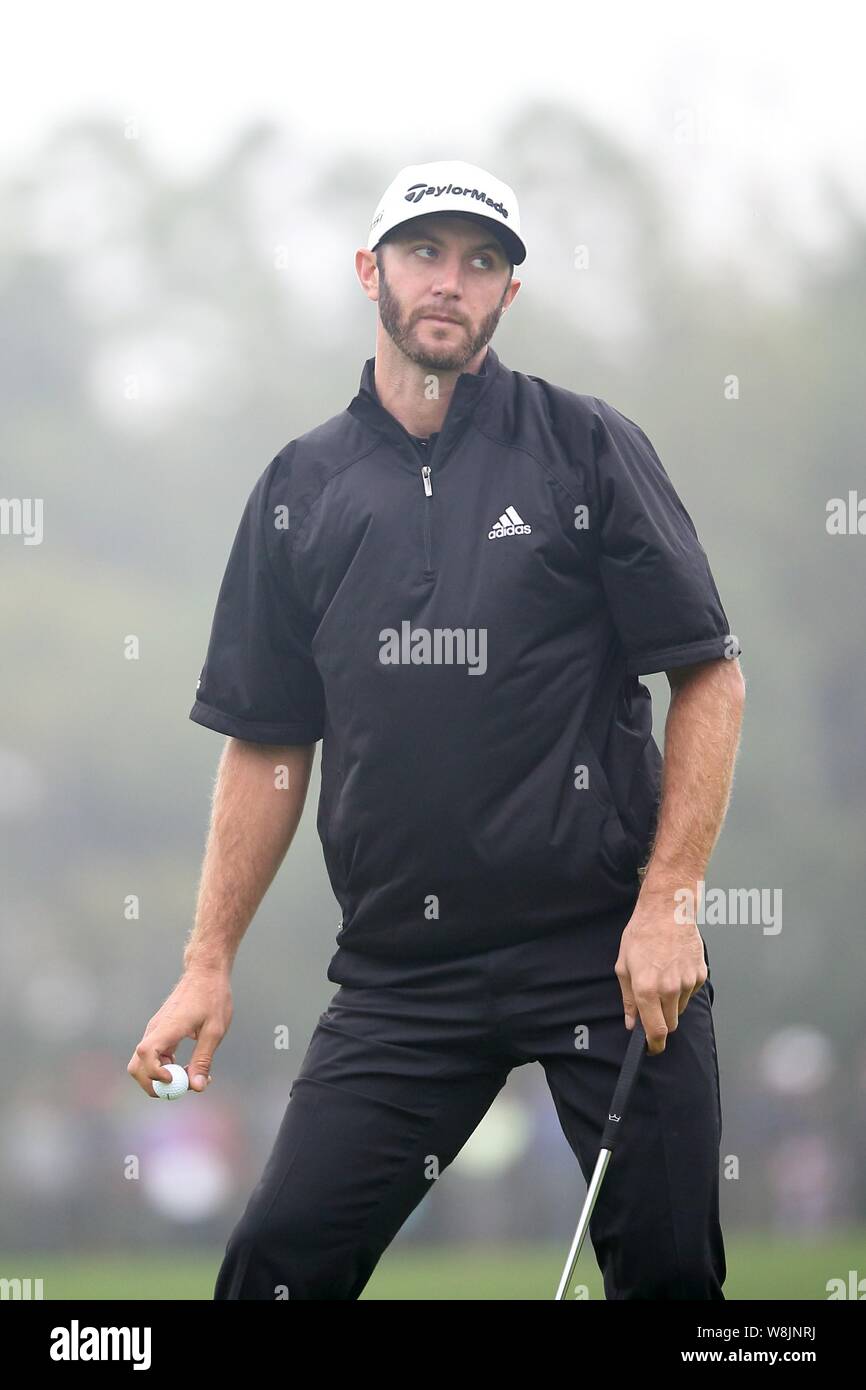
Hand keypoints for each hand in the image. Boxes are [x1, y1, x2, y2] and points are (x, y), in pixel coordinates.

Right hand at [127, 967, 232, 1096]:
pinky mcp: (160, 1032)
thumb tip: (197, 1087)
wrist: (205, 973)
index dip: (155, 1073)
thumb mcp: (214, 1031)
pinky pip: (155, 1056)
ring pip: (144, 1063)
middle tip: (181, 1089)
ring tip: (191, 1076)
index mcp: (168, 1027)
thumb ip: (203, 1059)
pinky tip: (189, 1066)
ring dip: (161, 1077)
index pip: (146, 1054)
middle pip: (137, 1066)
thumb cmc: (212, 997)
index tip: (175, 1080)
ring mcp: (155, 1031)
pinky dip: (166, 1067)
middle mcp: (155, 1030)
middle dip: (154, 1084)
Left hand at [614, 895, 707, 1054]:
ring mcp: (687, 983)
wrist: (668, 911)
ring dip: (671, 1004)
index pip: (656, 1030)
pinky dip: (682, 989)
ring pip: (680, 1009)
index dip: (654, 1044)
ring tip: (662, 978)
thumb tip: (631, 1022)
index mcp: (646, 989)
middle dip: (661, 1022)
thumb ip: (628, 999)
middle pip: (670, 1024)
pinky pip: (690, 993)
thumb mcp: (623, 966)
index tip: (652, 1048)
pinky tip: (674, 969)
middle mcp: (669, 989)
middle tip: (652, 1006)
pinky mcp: (700, 975)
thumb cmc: (642, 934)